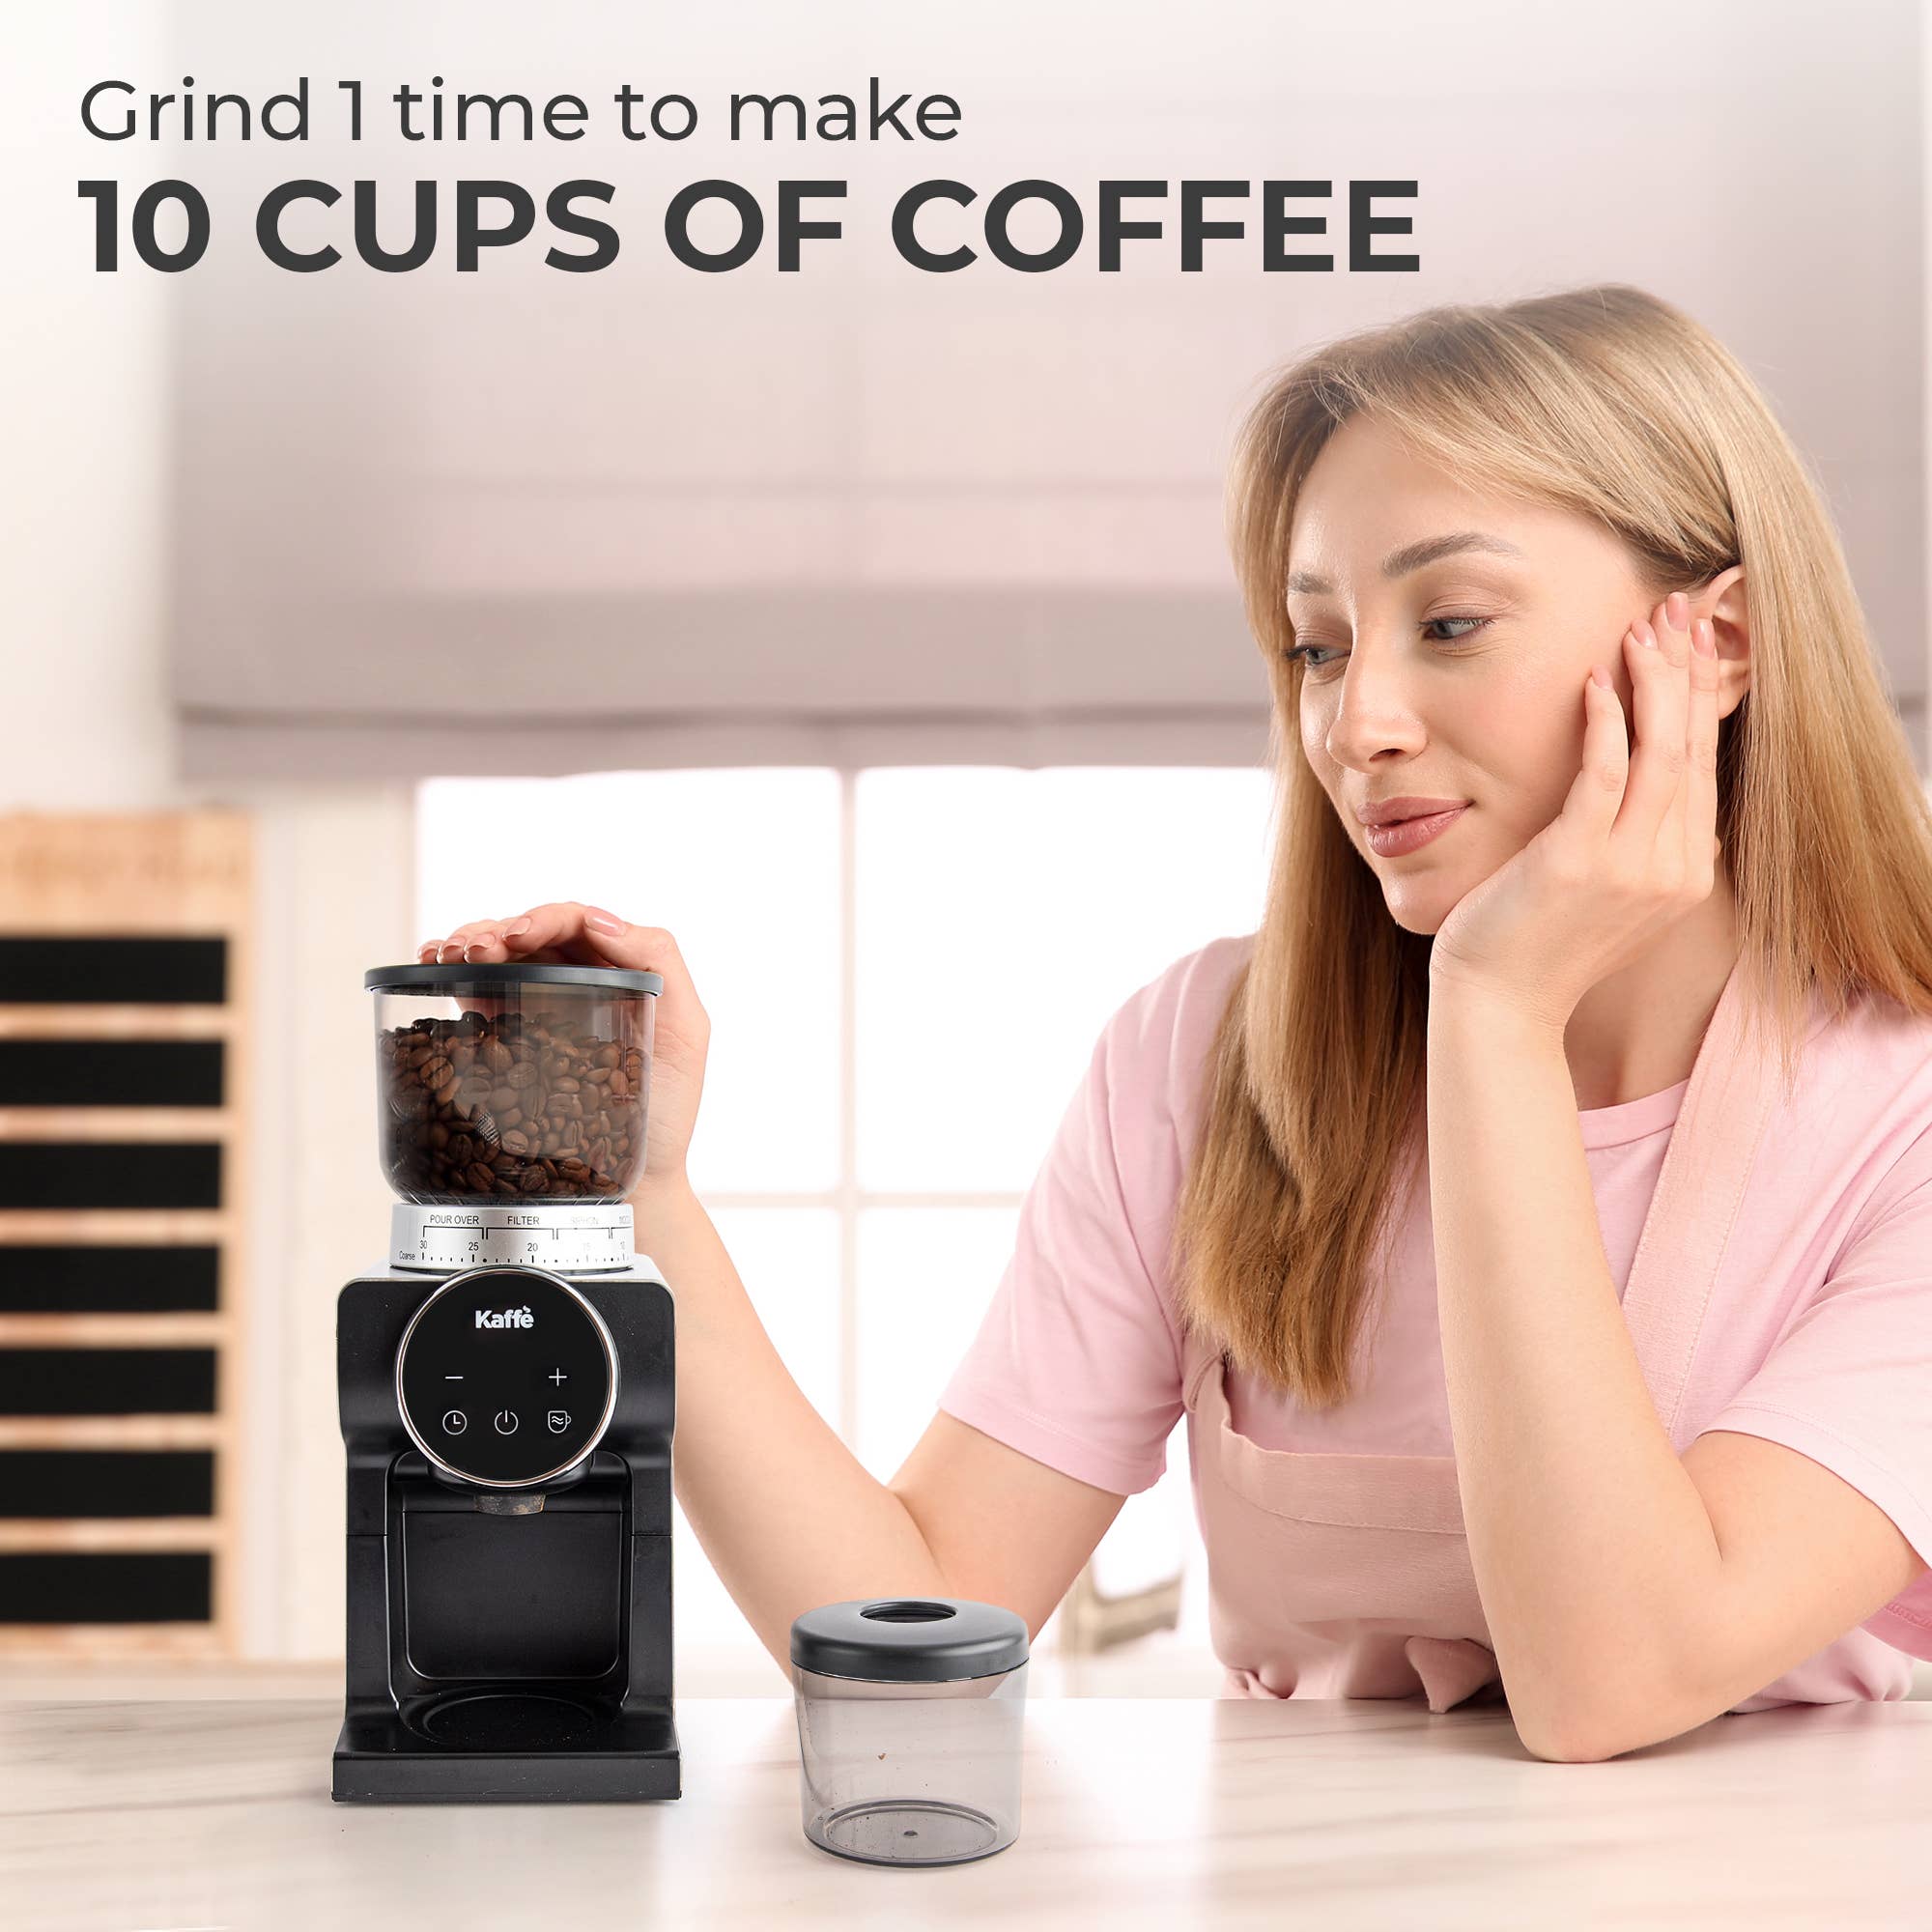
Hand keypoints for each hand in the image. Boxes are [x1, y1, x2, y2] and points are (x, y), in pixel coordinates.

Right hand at [417, 903, 709, 1185]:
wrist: (634, 1176)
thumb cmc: (666, 1107)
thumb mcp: (686, 1029)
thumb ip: (659, 962)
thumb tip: (600, 920)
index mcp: (616, 969)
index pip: (576, 924)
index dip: (546, 919)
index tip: (520, 936)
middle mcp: (575, 980)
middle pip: (530, 934)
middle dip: (498, 930)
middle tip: (474, 949)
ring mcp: (538, 1004)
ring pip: (499, 955)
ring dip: (469, 943)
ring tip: (449, 954)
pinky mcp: (507, 1033)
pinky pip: (477, 989)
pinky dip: (451, 969)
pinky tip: (433, 964)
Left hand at [1426, 590, 1722, 1033]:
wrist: (1498, 1004)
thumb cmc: (1533, 944)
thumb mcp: (1604, 893)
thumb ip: (1633, 846)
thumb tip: (1643, 794)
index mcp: (1684, 874)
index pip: (1703, 766)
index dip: (1699, 698)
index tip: (1688, 640)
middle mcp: (1672, 870)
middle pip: (1692, 748)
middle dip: (1686, 671)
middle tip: (1675, 607)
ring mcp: (1632, 868)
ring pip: (1661, 753)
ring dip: (1653, 682)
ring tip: (1640, 627)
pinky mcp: (1581, 862)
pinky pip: (1603, 775)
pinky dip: (1604, 722)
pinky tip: (1594, 681)